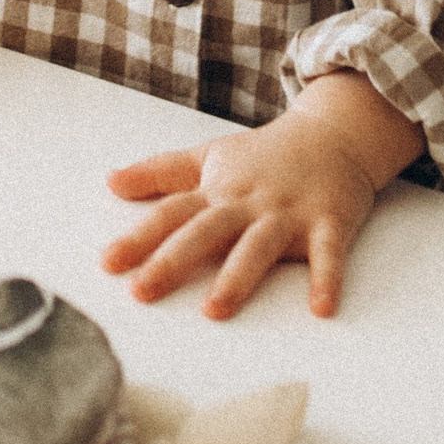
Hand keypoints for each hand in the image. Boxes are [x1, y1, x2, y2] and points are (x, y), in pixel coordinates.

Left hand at [102, 83, 405, 318]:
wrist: (335, 134)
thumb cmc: (267, 154)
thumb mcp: (210, 155)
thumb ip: (161, 172)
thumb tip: (110, 182)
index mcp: (219, 190)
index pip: (172, 214)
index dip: (139, 238)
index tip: (108, 264)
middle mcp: (249, 202)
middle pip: (206, 231)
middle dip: (173, 260)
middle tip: (142, 290)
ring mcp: (289, 212)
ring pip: (258, 246)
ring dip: (237, 277)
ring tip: (214, 309)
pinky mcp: (329, 222)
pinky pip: (328, 254)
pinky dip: (326, 279)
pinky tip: (321, 308)